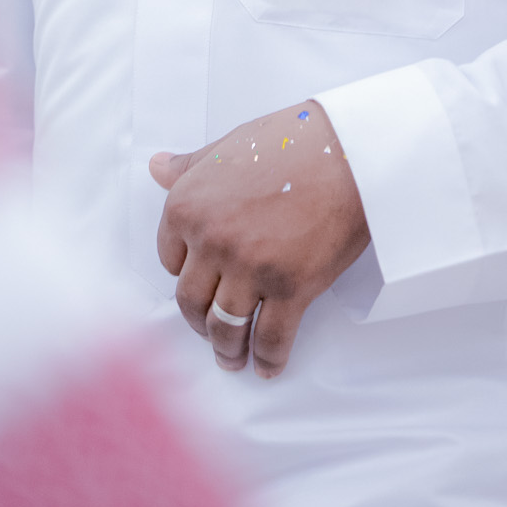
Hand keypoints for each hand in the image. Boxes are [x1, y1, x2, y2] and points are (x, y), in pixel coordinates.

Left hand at [149, 100, 369, 379]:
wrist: (349, 149)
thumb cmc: (292, 140)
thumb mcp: (229, 146)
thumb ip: (190, 165)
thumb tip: (157, 166)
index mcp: (187, 206)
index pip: (169, 260)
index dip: (186, 275)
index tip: (200, 285)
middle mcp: (210, 241)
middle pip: (191, 301)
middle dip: (200, 322)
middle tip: (211, 332)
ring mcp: (249, 268)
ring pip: (224, 327)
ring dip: (227, 350)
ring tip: (233, 358)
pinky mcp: (290, 288)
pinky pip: (270, 338)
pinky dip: (266, 359)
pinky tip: (266, 366)